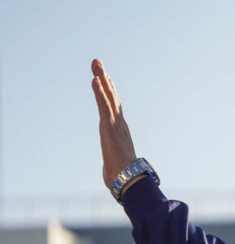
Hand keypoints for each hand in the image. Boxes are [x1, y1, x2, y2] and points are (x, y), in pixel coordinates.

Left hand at [90, 59, 139, 189]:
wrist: (129, 180)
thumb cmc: (123, 177)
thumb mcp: (114, 166)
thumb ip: (112, 164)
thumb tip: (112, 174)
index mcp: (120, 132)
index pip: (113, 107)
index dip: (108, 92)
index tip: (104, 79)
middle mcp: (119, 124)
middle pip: (111, 97)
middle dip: (104, 79)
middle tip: (97, 63)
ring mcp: (115, 124)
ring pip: (108, 97)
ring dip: (102, 78)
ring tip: (96, 63)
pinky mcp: (109, 126)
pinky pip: (104, 105)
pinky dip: (100, 92)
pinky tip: (96, 79)